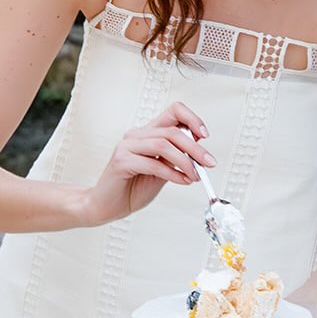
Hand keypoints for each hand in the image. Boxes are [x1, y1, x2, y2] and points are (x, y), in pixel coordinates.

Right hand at [83, 101, 213, 224]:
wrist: (108, 206)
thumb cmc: (133, 188)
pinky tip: (182, 180)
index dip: (192, 119)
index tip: (205, 135)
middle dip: (195, 148)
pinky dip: (172, 173)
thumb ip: (176, 157)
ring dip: (185, 161)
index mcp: (147, 133)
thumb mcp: (163, 171)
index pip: (173, 111)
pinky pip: (153, 163)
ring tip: (194, 175)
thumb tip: (199, 147)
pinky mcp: (122, 161)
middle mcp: (136, 135)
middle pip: (172, 131)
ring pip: (164, 144)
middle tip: (208, 163)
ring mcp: (126, 146)